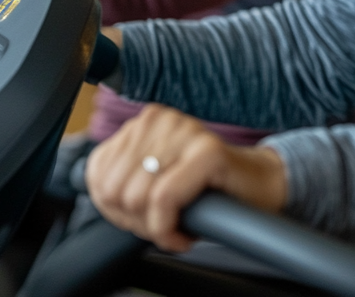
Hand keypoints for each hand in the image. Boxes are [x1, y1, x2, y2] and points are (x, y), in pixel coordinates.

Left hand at [84, 104, 287, 251]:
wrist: (257, 186)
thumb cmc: (202, 189)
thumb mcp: (150, 183)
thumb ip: (119, 182)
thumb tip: (101, 194)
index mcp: (142, 123)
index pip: (97, 175)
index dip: (115, 211)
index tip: (143, 217)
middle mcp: (160, 119)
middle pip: (115, 189)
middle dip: (136, 220)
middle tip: (164, 223)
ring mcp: (186, 130)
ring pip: (137, 196)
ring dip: (156, 227)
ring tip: (177, 225)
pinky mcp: (208, 149)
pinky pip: (164, 200)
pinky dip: (169, 228)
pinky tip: (185, 233)